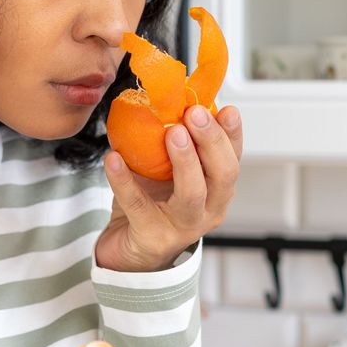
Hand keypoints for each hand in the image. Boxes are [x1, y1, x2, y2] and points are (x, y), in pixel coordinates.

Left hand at [97, 105, 242, 271]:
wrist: (128, 251)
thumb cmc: (151, 204)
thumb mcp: (166, 170)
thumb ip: (172, 140)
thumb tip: (161, 95)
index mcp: (217, 190)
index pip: (233, 158)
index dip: (232, 134)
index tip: (227, 109)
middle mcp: (208, 209)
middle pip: (223, 175)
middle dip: (211, 141)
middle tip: (195, 113)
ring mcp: (182, 227)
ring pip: (192, 194)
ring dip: (184, 160)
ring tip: (171, 132)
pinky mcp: (152, 237)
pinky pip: (138, 205)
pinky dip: (124, 180)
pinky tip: (113, 158)